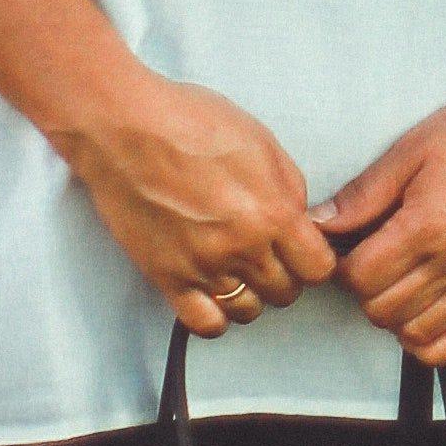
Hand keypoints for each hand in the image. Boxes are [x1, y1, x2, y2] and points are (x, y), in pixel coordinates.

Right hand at [53, 65, 339, 339]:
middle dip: (285, 273)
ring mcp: (204, 268)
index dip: (315, 259)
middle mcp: (243, 248)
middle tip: (270, 252)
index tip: (304, 248)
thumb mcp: (262, 141)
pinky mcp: (167, 279)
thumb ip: (289, 188)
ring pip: (248, 312)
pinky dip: (215, 315)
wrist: (128, 129)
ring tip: (241, 269)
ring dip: (252, 294)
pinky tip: (213, 289)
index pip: (318, 268)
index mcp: (273, 211)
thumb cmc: (195, 121)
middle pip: (286, 292)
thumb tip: (299, 222)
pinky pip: (205, 325)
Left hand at [315, 76, 445, 370]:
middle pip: (383, 311)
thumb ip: (364, 193)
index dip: (343, 265)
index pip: (361, 278)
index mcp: (429, 225)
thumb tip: (319, 223)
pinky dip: (434, 340)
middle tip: (372, 260)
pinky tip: (424, 313)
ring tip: (398, 281)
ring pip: (416, 334)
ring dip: (395, 315)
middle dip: (366, 289)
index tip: (349, 247)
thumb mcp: (412, 148)